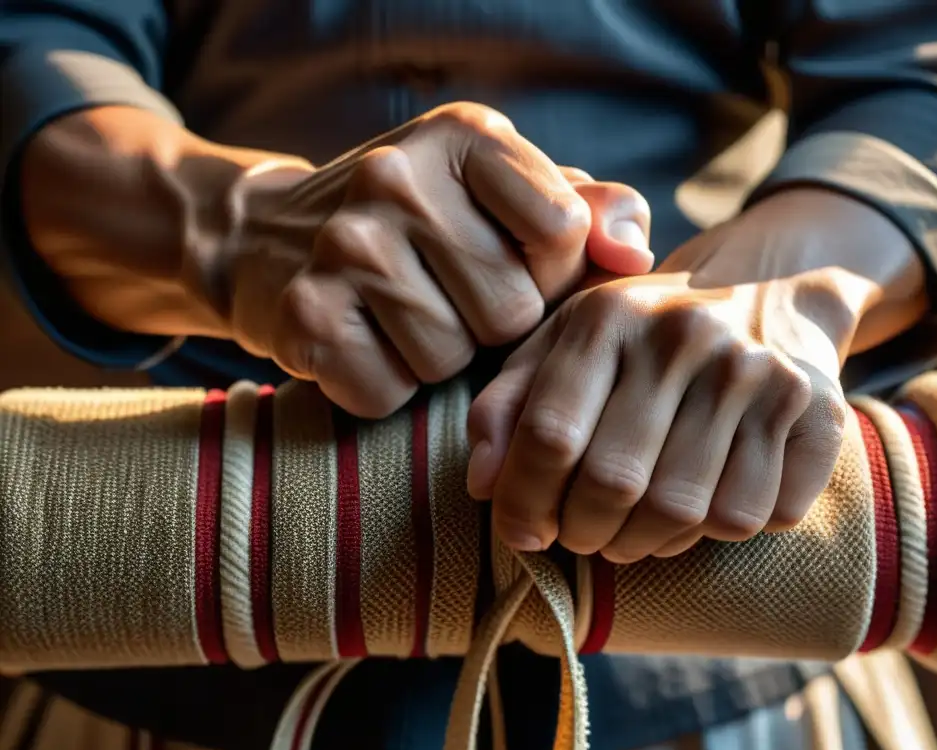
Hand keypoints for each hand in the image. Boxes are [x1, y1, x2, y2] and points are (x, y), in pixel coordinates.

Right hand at [210, 102, 652, 416]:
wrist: (268, 236)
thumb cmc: (419, 224)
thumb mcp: (501, 195)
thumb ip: (588, 213)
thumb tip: (634, 258)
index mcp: (465, 135)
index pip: (562, 232)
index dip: (549, 273)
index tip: (509, 263)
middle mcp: (395, 175)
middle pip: (510, 311)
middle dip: (491, 324)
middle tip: (447, 297)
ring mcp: (342, 245)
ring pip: (450, 359)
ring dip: (437, 357)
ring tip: (402, 317)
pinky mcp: (303, 314)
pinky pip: (388, 393)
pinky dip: (384, 386)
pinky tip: (363, 343)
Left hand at [467, 188, 925, 559]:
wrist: (770, 294)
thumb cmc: (643, 336)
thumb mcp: (564, 345)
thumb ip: (509, 405)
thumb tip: (483, 485)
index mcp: (611, 315)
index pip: (549, 432)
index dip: (524, 501)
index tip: (521, 532)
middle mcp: (688, 336)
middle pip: (614, 481)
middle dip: (581, 531)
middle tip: (578, 535)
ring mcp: (759, 375)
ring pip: (683, 513)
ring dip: (642, 543)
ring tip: (628, 529)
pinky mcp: (817, 415)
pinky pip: (750, 518)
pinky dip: (709, 534)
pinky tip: (694, 506)